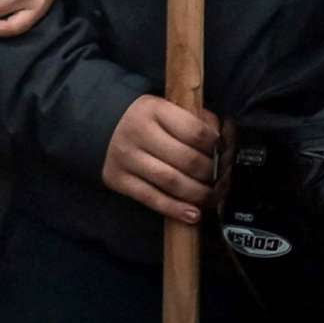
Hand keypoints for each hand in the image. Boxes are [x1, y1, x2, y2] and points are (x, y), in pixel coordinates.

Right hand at [100, 94, 220, 224]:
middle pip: (187, 160)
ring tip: (210, 197)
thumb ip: (195, 120)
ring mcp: (126, 157)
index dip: (216, 146)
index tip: (223, 152)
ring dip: (198, 194)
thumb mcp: (167, 108)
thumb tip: (223, 141)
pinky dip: (175, 209)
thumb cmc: (145, 119)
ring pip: (172, 182)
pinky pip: (152, 198)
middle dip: (211, 174)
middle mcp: (137, 132)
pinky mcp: (118, 179)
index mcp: (153, 109)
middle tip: (221, 179)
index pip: (195, 131)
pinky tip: (192, 214)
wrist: (100, 126)